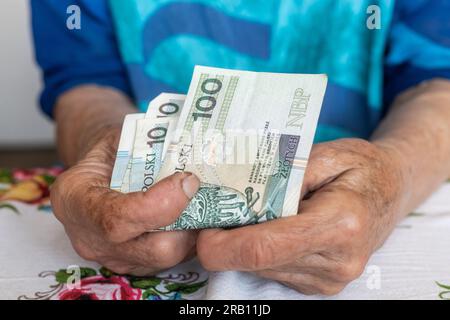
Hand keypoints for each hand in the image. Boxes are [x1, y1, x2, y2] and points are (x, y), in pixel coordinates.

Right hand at [50, 127, 200, 275]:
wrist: (99, 171)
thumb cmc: (110, 150)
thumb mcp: (120, 137)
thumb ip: (148, 146)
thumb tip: (192, 150)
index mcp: (75, 199)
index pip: (118, 219)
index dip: (162, 204)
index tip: (188, 179)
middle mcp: (90, 238)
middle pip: (153, 249)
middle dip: (187, 220)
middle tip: (200, 190)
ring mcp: (112, 257)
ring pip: (168, 258)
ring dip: (192, 230)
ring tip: (199, 200)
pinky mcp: (134, 264)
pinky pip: (170, 261)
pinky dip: (187, 238)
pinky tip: (190, 214)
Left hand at [197, 138, 406, 294]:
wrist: (391, 190)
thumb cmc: (360, 166)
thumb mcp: (325, 154)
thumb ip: (284, 174)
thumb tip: (240, 195)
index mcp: (340, 225)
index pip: (266, 248)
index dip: (224, 245)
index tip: (202, 231)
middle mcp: (336, 261)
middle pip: (257, 263)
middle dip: (226, 242)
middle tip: (215, 214)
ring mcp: (330, 279)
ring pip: (261, 270)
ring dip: (242, 246)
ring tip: (245, 216)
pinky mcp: (322, 284)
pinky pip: (274, 271)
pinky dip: (260, 252)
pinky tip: (267, 228)